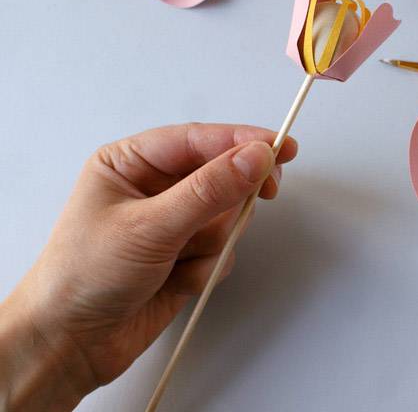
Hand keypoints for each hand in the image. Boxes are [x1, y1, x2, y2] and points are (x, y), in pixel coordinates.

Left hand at [0, 123, 296, 410]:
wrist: (69, 345)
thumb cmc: (83, 276)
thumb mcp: (149, 227)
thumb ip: (209, 191)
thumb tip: (255, 158)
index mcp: (132, 163)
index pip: (199, 139)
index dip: (243, 141)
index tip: (281, 148)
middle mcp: (155, 187)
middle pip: (222, 175)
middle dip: (231, 198)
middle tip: (265, 193)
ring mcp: (173, 223)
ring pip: (227, 216)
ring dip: (212, 241)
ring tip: (179, 260)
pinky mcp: (186, 255)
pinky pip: (223, 250)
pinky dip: (207, 267)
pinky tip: (176, 280)